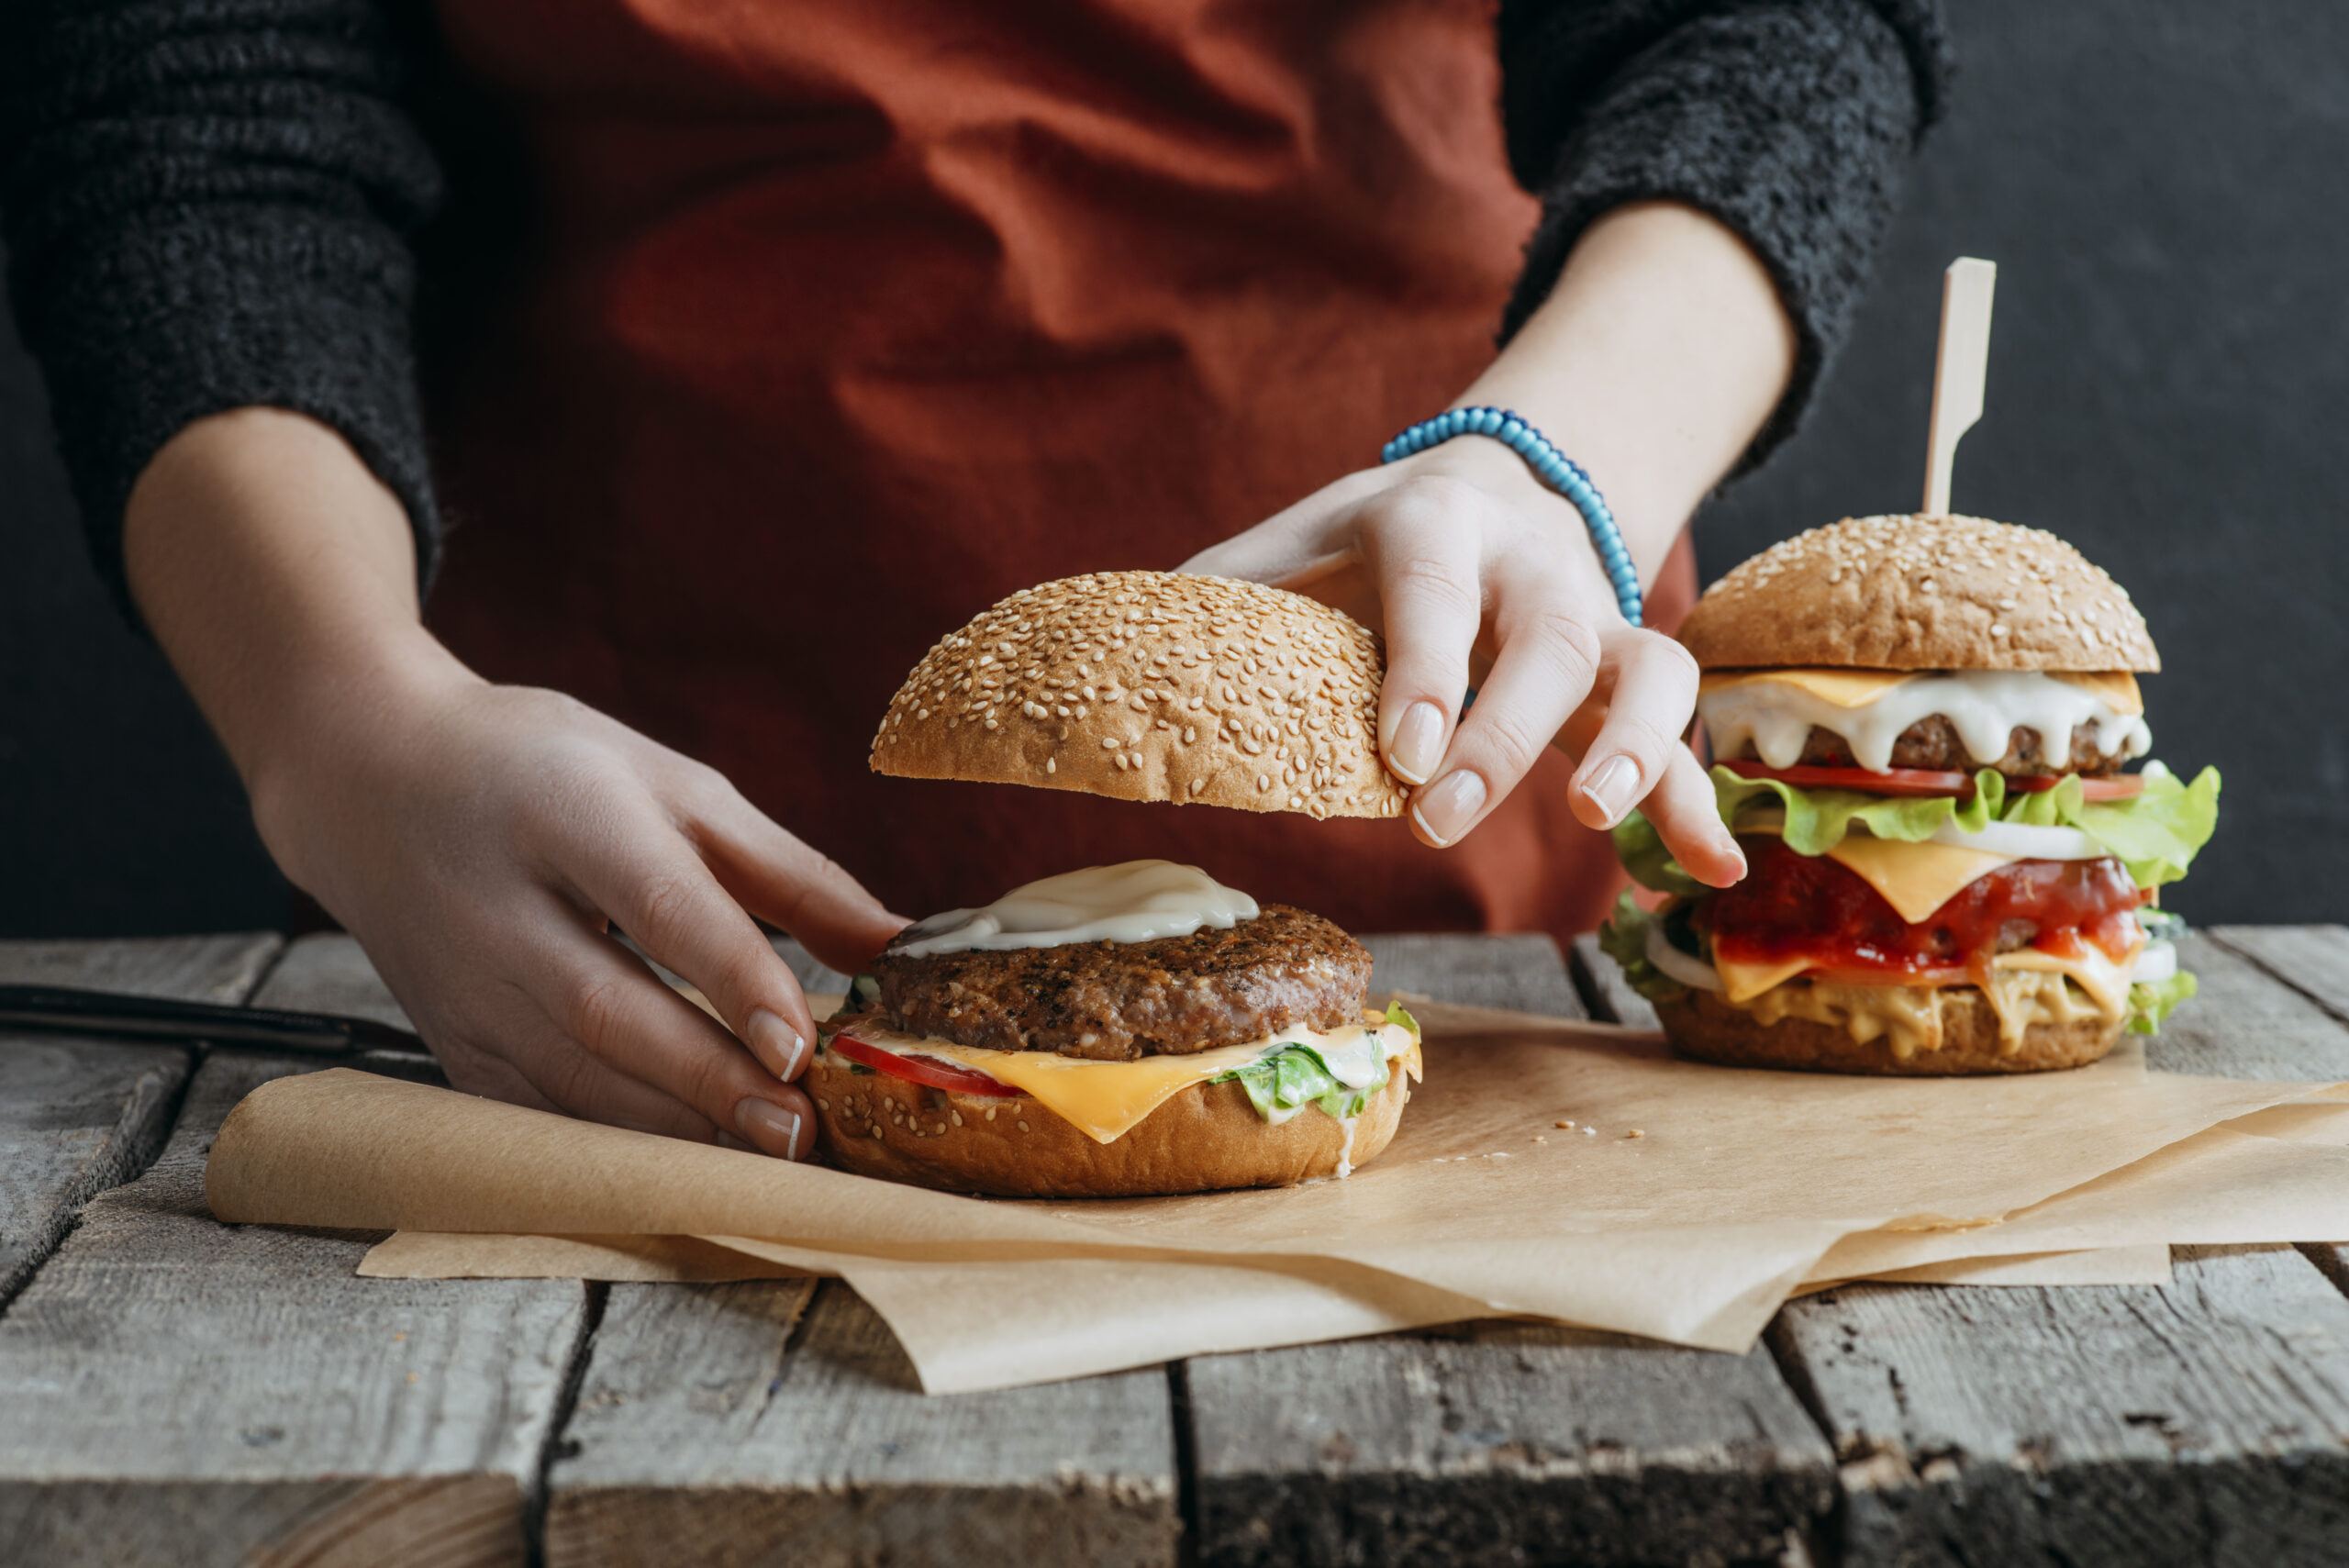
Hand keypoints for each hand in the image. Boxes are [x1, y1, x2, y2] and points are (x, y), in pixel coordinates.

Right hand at [247, 660, 907, 1155]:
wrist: (370, 781)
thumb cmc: (547, 772)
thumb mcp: (673, 786)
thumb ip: (790, 872)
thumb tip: (904, 947)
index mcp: (564, 810)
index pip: (655, 903)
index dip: (730, 977)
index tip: (799, 1044)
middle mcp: (497, 904)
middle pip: (609, 1010)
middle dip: (712, 1082)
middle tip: (803, 1131)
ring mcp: (461, 986)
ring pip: (572, 1079)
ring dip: (677, 1131)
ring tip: (771, 1160)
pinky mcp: (450, 1044)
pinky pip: (539, 1114)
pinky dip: (618, 1149)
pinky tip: (692, 1170)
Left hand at [1183, 436, 1744, 885]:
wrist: (1492, 485)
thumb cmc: (1363, 543)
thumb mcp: (1288, 546)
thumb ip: (1218, 604)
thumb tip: (1110, 680)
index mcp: (1431, 521)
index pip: (1436, 584)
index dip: (1427, 664)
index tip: (1401, 750)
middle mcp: (1530, 560)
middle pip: (1551, 635)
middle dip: (1506, 731)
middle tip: (1439, 817)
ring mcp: (1595, 612)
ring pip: (1650, 665)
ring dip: (1634, 746)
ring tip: (1595, 820)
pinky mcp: (1629, 669)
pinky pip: (1681, 731)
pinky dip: (1694, 799)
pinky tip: (1704, 870)